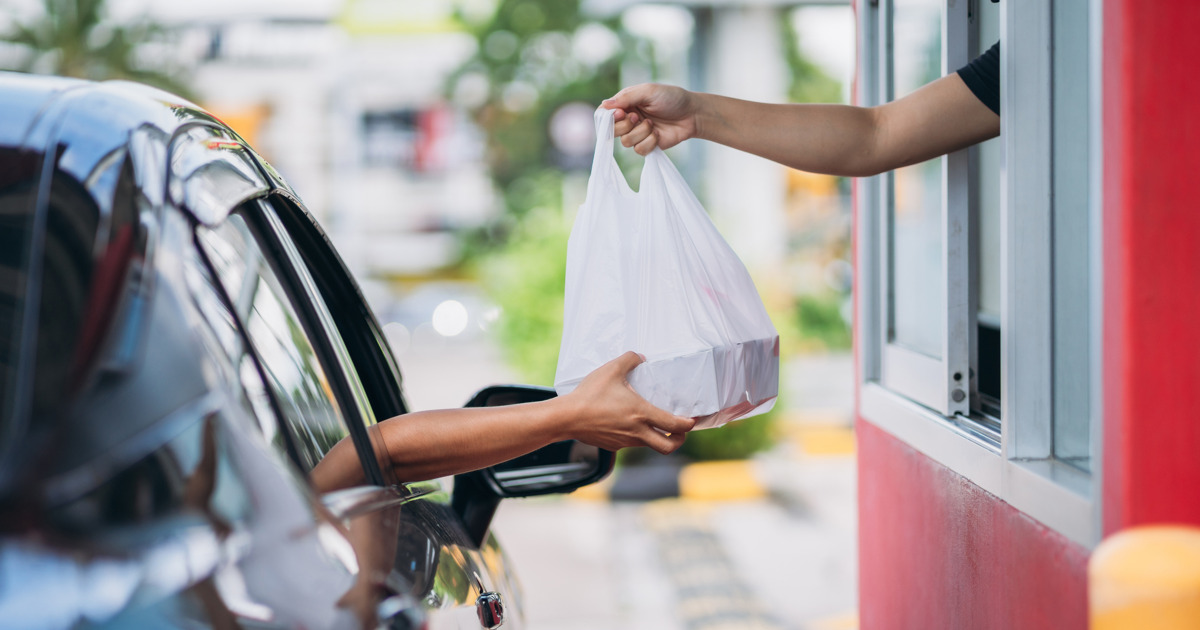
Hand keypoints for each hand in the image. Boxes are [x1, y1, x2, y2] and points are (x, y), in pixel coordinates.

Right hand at [560, 351, 695, 453]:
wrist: (566, 418)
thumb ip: (630, 359)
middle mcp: (637, 432)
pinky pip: (630, 443)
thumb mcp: (611, 369)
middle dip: (679, 440)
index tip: (693, 419)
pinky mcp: (613, 446)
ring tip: (654, 423)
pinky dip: (636, 436)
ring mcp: (624, 442)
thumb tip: (640, 357)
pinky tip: (627, 423)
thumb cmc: (589, 395)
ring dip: (656, 437)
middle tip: (680, 431)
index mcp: (641, 414)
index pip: (675, 426)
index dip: (689, 425)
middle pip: (668, 447)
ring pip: (648, 445)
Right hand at [602, 83, 698, 155]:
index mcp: (625, 104)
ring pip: (626, 142)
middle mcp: (628, 120)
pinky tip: (658, 134)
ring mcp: (637, 134)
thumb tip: (604, 105)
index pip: (604, 115)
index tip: (621, 113)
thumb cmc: (672, 98)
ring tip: (652, 124)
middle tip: (638, 117)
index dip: (608, 118)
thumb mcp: (648, 91)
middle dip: (625, 126)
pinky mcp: (647, 146)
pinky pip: (639, 150)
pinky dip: (649, 142)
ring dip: (641, 133)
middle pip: (612, 131)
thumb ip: (626, 98)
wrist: (692, 114)